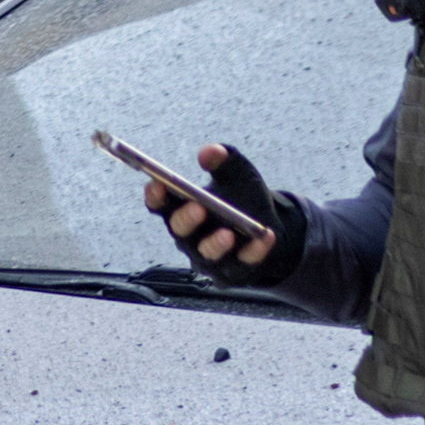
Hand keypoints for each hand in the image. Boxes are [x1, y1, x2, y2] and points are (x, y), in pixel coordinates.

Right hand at [140, 139, 298, 283]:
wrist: (268, 224)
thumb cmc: (242, 196)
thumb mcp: (236, 172)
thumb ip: (223, 159)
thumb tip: (210, 152)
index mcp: (181, 208)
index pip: (159, 205)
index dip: (156, 196)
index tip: (158, 183)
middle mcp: (189, 236)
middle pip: (180, 230)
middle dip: (187, 220)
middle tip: (198, 207)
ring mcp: (210, 257)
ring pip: (206, 255)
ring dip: (215, 244)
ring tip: (227, 233)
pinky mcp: (234, 272)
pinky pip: (242, 264)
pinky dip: (254, 252)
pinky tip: (264, 238)